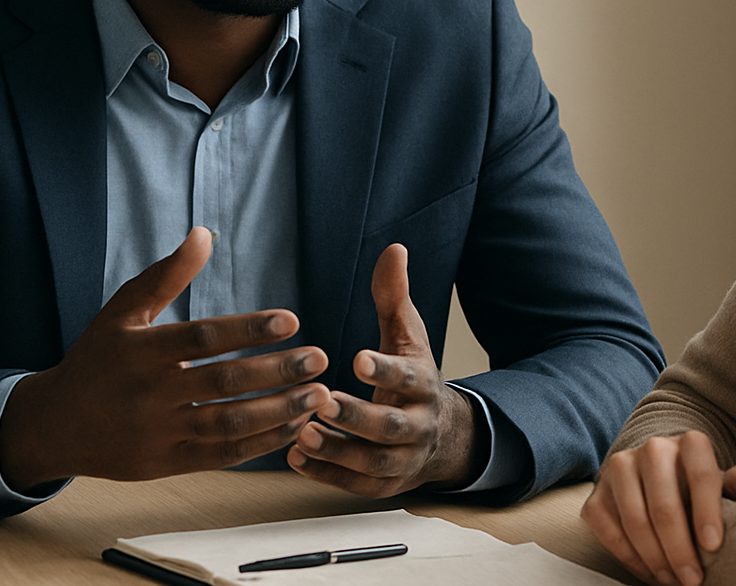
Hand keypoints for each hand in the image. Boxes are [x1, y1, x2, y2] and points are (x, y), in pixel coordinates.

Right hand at [0, 227, 330, 490]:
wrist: (55, 424)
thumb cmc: (97, 358)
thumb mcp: (122, 311)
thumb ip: (167, 275)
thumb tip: (204, 233)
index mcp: (141, 351)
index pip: (203, 339)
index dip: (248, 329)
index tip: (292, 321)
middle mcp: (150, 394)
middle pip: (223, 384)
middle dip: (277, 371)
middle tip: (320, 358)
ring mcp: (158, 433)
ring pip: (228, 424)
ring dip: (278, 412)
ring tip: (318, 396)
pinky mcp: (165, 464)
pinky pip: (221, 457)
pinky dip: (260, 445)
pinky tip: (293, 427)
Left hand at [286, 243, 482, 495]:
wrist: (439, 435)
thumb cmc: (411, 374)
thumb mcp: (406, 335)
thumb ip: (394, 296)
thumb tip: (394, 248)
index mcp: (424, 384)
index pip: (409, 378)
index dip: (386, 371)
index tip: (357, 358)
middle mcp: (418, 425)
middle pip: (391, 427)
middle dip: (357, 417)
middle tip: (322, 401)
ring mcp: (403, 459)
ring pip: (373, 462)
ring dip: (338, 451)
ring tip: (302, 434)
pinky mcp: (384, 485)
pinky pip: (356, 486)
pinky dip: (327, 476)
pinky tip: (296, 458)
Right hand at [581, 431, 735, 585]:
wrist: (658, 476)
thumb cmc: (697, 488)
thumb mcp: (724, 485)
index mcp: (690, 443)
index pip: (701, 475)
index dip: (707, 513)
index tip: (713, 547)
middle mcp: (653, 449)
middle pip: (664, 505)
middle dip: (679, 550)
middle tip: (692, 579)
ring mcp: (620, 467)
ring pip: (634, 519)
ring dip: (654, 558)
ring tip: (672, 579)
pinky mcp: (597, 493)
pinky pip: (607, 529)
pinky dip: (628, 556)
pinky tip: (648, 570)